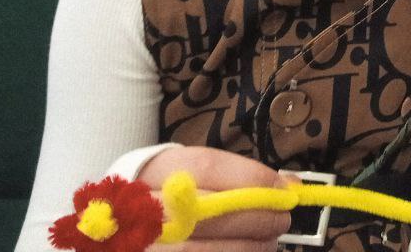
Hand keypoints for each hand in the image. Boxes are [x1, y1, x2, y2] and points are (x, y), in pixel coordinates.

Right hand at [139, 146, 290, 250]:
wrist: (120, 223)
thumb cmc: (169, 194)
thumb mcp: (193, 173)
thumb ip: (236, 177)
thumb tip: (289, 186)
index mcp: (153, 170)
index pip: (207, 167)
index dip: (251, 179)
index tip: (284, 191)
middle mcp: (139, 207)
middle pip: (206, 210)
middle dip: (254, 217)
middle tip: (283, 219)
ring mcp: (140, 244)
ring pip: (198, 249)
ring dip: (246, 247)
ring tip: (269, 242)